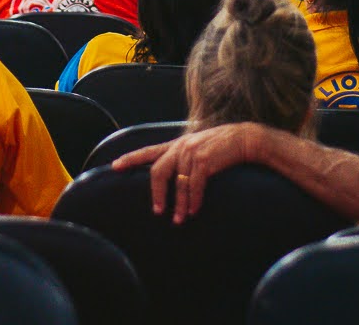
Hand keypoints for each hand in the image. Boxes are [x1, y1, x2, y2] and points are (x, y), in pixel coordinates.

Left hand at [111, 123, 266, 223]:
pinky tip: (194, 211)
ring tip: (179, 219)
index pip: (148, 151)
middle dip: (157, 194)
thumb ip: (183, 159)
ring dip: (179, 205)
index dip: (130, 159)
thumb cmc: (220, 147)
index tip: (114, 166)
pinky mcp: (204, 160)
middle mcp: (180, 147)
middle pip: (158, 171)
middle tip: (158, 212)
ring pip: (178, 184)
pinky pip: (194, 186)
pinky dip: (194, 201)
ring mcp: (192, 152)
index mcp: (176, 145)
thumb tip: (172, 179)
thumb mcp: (197, 149)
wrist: (244, 139)